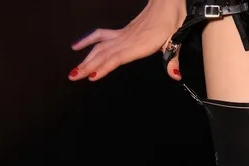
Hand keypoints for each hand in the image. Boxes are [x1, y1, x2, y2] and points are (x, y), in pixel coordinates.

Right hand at [69, 0, 186, 82]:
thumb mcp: (175, 39)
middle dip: (87, 66)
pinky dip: (88, 41)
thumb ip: (172, 58)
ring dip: (86, 58)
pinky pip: (100, 36)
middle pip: (103, 54)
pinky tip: (77, 46)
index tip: (92, 75)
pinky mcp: (122, 32)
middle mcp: (127, 39)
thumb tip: (175, 75)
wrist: (167, 0)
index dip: (104, 67)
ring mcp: (122, 35)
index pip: (117, 57)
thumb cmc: (170, 19)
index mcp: (139, 44)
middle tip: (73, 76)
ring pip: (99, 47)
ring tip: (74, 70)